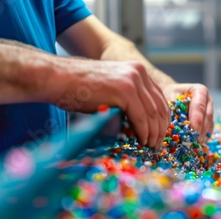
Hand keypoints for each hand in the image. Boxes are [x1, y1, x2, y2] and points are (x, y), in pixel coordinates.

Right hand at [51, 60, 169, 149]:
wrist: (57, 78)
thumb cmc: (78, 88)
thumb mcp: (111, 90)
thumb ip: (128, 101)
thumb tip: (141, 124)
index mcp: (137, 70)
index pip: (159, 98)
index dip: (162, 119)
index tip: (160, 134)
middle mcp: (138, 72)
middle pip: (160, 106)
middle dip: (160, 128)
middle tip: (157, 144)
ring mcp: (132, 80)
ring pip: (153, 113)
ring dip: (153, 133)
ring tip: (150, 146)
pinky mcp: (124, 90)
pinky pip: (141, 117)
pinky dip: (143, 132)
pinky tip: (141, 141)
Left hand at [162, 83, 213, 142]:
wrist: (173, 95)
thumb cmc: (170, 95)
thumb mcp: (168, 97)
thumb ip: (172, 108)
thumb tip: (171, 123)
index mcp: (199, 91)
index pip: (199, 106)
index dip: (197, 119)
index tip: (193, 130)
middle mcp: (208, 100)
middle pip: (207, 117)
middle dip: (201, 130)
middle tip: (194, 141)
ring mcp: (210, 110)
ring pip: (209, 124)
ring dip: (202, 136)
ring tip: (194, 145)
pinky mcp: (209, 120)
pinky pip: (209, 130)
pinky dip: (203, 138)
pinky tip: (196, 145)